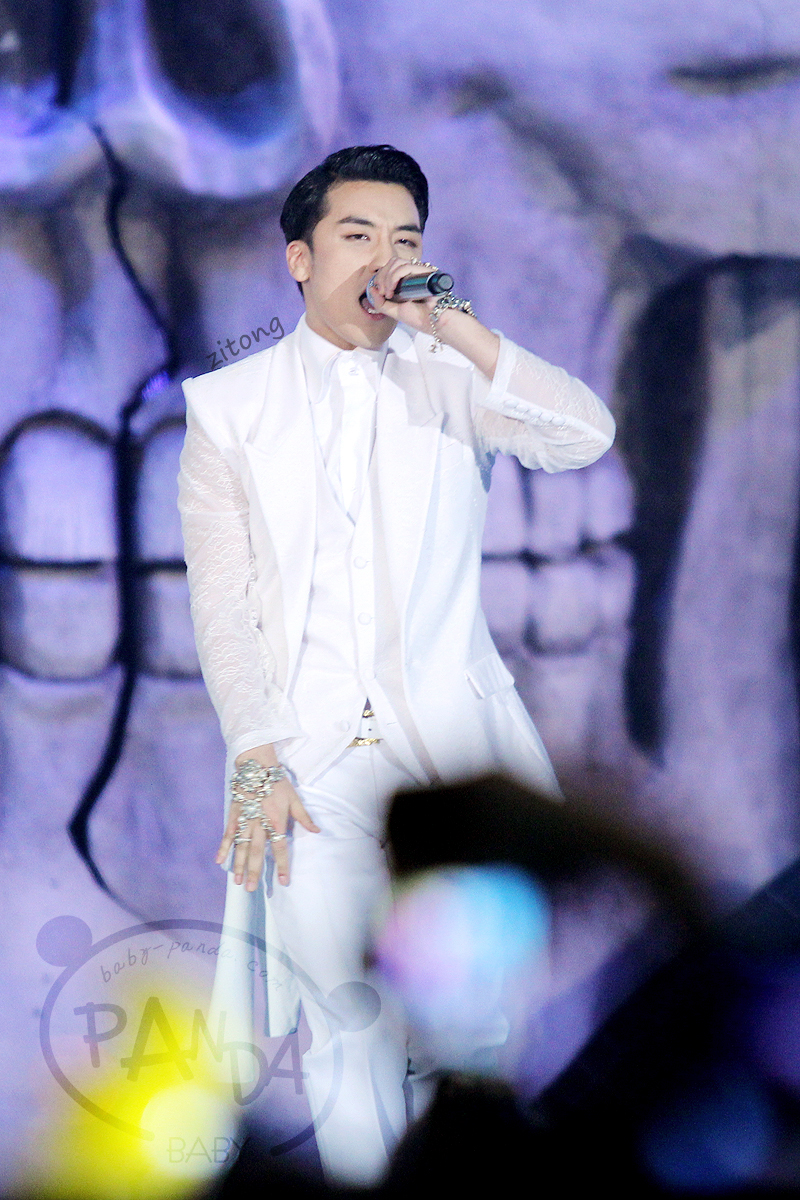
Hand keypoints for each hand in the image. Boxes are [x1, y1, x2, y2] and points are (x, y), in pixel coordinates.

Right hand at [216, 745, 318, 888]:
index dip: (283, 866)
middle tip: (251, 889)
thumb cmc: (277, 782)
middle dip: (254, 871)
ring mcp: (245, 819)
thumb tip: (317, 831)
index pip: (280, 848)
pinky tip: (219, 861)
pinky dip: (224, 848)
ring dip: (239, 865)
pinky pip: (228, 834)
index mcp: (276, 821)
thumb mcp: (295, 799)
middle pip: (257, 852)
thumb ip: (304, 817)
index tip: (283, 882)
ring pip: (241, 847)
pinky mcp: (233, 814)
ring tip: (238, 882)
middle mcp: (259, 823)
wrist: (257, 764)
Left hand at [365, 256, 438, 333]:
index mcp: (406, 280)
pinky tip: (393, 289)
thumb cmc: (418, 318)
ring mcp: (419, 271)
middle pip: (391, 262)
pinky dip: (394, 276)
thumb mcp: (394, 311)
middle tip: (383, 293)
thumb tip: (371, 289)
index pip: (389, 268)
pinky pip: (405, 266)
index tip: (379, 293)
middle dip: (381, 276)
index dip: (380, 277)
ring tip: (388, 293)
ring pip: (397, 262)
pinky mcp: (425, 271)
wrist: (434, 322)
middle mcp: (412, 273)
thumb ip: (381, 303)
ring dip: (387, 277)